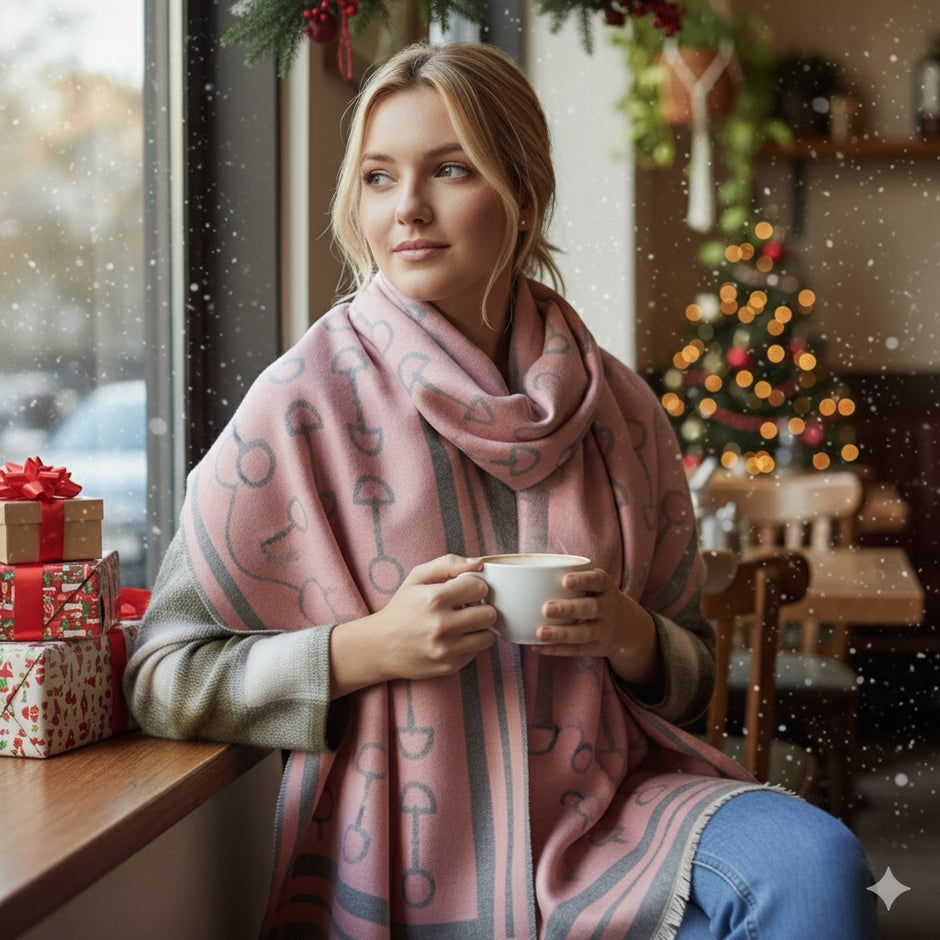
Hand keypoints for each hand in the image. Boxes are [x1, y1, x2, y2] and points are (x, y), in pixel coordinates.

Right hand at [330, 555, 496, 695]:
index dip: (475, 587)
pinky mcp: (449, 666)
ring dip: (480, 628)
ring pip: (488, 636)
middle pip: (489, 614)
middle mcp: (441, 626)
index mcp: (434, 599)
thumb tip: (478, 563)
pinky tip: (455, 638)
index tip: (466, 591)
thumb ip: (448, 564)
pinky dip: (471, 644)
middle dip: (482, 608)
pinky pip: (477, 652)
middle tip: (468, 608)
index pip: (480, 588)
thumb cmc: (402, 608)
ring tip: (465, 623)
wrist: (380, 646)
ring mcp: (446, 649)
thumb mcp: (417, 577)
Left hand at [533, 568, 663, 693]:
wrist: (628, 627)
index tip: (565, 580)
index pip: (598, 580)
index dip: (583, 580)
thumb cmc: (597, 598)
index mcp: (605, 588)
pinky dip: (556, 650)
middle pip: (591, 608)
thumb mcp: (595, 585)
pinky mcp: (596, 648)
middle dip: (569, 608)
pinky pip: (576, 650)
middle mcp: (608, 608)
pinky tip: (537, 647)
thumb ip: (570, 578)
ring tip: (540, 632)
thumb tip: (522, 573)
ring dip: (562, 634)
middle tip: (546, 608)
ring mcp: (603, 630)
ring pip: (584, 633)